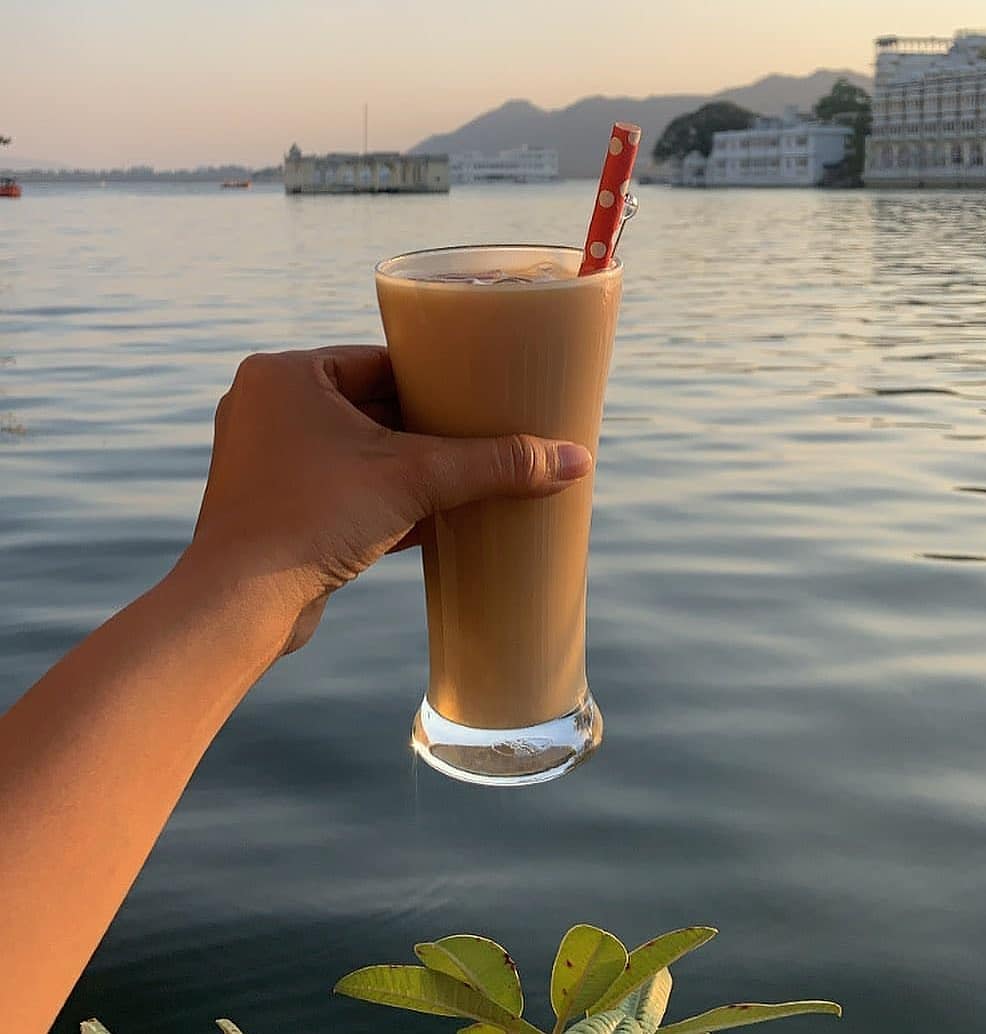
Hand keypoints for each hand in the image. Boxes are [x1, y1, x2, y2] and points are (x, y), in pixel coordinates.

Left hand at [189, 346, 592, 651]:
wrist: (240, 607)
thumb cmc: (311, 521)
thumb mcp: (415, 480)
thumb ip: (494, 465)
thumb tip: (574, 459)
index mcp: (286, 375)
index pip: (382, 363)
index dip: (438, 378)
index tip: (482, 392)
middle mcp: (267, 408)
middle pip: (372, 408)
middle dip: (429, 429)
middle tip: (485, 435)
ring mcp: (266, 460)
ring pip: (358, 454)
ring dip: (410, 468)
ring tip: (467, 475)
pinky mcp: (274, 507)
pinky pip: (342, 489)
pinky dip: (384, 499)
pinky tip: (434, 516)